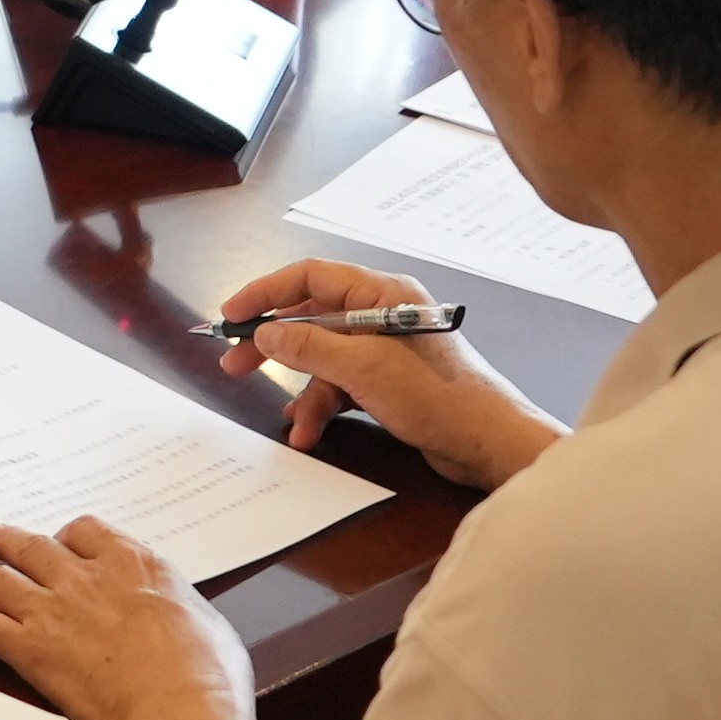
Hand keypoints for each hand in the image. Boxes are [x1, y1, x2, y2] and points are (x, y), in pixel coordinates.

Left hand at [0, 511, 256, 719]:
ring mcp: (54, 610)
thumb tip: (180, 620)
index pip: (91, 532)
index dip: (71, 537)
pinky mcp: (30, 648)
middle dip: (10, 541)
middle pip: (35, 547)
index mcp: (136, 565)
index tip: (63, 542)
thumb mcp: (211, 627)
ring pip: (0, 578)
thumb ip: (181, 611)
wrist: (179, 713)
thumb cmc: (208, 679)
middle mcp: (88, 577)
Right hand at [199, 254, 561, 490]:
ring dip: (303, 390)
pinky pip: (342, 384)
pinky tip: (309, 430)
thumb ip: (309, 346)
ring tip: (288, 422)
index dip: (266, 292)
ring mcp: (386, 349)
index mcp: (381, 293)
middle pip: (311, 318)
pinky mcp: (390, 382)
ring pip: (324, 359)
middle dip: (274, 345)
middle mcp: (382, 314)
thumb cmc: (438, 397)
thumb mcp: (364, 368)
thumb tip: (267, 331)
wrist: (489, 442)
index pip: (310, 277)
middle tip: (235, 364)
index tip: (232, 314)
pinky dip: (324, 406)